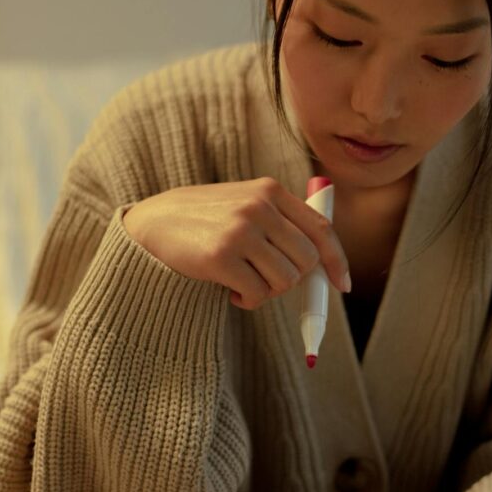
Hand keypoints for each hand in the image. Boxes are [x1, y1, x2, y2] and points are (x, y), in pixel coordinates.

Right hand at [123, 178, 349, 308]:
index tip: (341, 284)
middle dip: (293, 280)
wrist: (150, 225)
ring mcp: (241, 230)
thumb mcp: (243, 205)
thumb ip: (281, 222)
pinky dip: (248, 301)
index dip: (336, 260)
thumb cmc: (203, 221)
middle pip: (307, 260)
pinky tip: (229, 290)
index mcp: (269, 190)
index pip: (320, 228)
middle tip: (267, 281)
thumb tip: (324, 264)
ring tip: (244, 282)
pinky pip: (258, 295)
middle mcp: (259, 206)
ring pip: (286, 281)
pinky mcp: (222, 256)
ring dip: (268, 291)